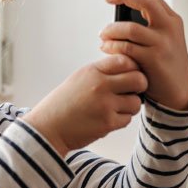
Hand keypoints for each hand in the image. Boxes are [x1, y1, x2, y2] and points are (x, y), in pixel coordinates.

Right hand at [23, 54, 147, 156]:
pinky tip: (107, 119)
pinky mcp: (107, 123)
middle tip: (131, 92)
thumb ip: (102, 71)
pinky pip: (127, 119)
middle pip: (138, 79)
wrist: (48, 127)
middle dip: (139, 86)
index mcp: (93, 71)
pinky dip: (121, 120)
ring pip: (136, 102)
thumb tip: (129, 66)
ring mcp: (105, 104)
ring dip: (130, 106)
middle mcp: (100, 85)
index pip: (126, 60)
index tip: (129, 75)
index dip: (133, 68)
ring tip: (117, 107)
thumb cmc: (64, 103)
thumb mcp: (80, 78)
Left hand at [100, 0, 187, 109]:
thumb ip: (149, 23)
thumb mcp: (163, 38)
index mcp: (172, 19)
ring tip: (103, 35)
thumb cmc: (165, 62)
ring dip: (111, 30)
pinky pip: (126, 48)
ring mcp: (163, 43)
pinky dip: (112, 47)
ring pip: (129, 28)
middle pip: (144, 2)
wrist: (177, 91)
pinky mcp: (153, 59)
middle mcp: (169, 27)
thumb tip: (123, 4)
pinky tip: (106, 48)